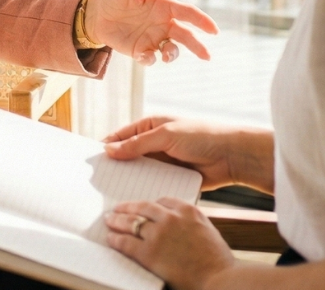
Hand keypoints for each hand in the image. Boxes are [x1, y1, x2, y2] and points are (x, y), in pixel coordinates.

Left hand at [84, 0, 217, 64]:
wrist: (96, 13)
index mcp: (164, 7)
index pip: (187, 13)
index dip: (202, 21)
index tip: (213, 30)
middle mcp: (163, 24)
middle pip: (186, 36)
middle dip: (197, 46)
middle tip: (207, 56)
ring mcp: (153, 38)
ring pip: (171, 50)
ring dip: (173, 54)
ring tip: (167, 55)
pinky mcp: (141, 50)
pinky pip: (150, 58)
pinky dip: (150, 59)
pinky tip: (143, 55)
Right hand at [104, 116, 260, 190]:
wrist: (233, 156)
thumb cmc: (201, 136)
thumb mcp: (165, 135)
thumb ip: (137, 144)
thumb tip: (109, 149)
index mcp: (150, 126)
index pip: (121, 136)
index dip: (106, 146)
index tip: (91, 161)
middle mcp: (154, 143)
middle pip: (128, 155)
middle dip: (116, 166)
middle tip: (97, 181)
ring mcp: (164, 162)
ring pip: (140, 172)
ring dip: (131, 180)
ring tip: (112, 193)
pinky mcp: (173, 178)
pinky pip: (155, 184)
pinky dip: (146, 190)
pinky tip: (136, 199)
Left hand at [104, 198, 233, 289]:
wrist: (221, 280)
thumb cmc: (219, 263)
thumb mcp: (208, 233)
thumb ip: (192, 226)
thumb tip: (180, 228)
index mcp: (188, 211)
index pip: (163, 201)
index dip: (149, 204)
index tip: (142, 207)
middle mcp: (171, 218)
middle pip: (142, 208)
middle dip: (127, 208)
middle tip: (117, 209)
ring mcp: (158, 234)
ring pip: (131, 222)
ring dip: (117, 220)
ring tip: (109, 220)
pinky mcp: (149, 252)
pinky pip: (127, 242)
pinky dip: (116, 239)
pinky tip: (111, 238)